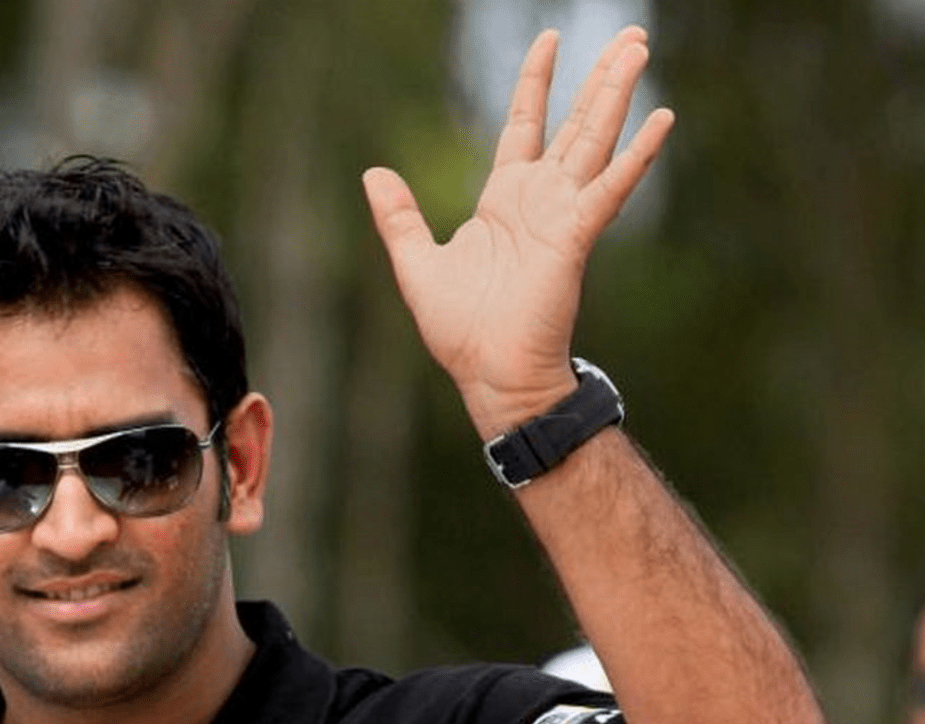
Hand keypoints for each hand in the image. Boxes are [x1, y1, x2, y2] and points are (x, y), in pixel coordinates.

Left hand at [362, 26, 673, 437]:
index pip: (524, 125)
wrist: (489, 375)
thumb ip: (400, 217)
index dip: (536, 83)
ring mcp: (561, 215)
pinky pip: (609, 189)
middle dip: (599, 79)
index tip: (550, 40)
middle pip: (574, 124)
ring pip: (595, 142)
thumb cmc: (460, 331)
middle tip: (630, 35)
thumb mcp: (417, 264)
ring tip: (639, 49)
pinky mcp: (574, 237)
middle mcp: (539, 200)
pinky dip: (635, 157)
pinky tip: (661, 119)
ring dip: (618, 96)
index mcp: (505, 200)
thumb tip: (374, 173)